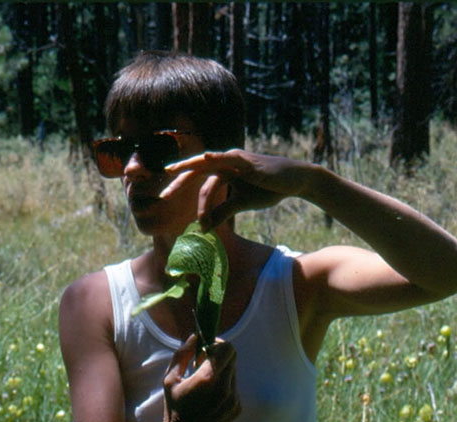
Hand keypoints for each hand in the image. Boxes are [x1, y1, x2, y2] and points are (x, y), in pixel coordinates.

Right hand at [162, 334, 239, 421]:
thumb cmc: (173, 407)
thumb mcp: (170, 379)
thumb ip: (183, 354)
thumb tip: (195, 335)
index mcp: (208, 379)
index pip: (226, 348)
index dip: (216, 343)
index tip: (204, 348)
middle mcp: (225, 389)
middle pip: (232, 357)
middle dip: (219, 355)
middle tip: (203, 362)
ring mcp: (233, 400)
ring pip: (233, 371)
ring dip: (221, 370)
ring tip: (204, 383)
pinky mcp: (237, 408)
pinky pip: (234, 387)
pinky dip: (224, 385)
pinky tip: (209, 398)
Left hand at [163, 150, 311, 229]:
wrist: (293, 181)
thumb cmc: (268, 189)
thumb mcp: (241, 204)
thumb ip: (223, 212)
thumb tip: (206, 227)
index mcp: (222, 170)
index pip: (197, 180)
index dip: (182, 191)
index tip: (167, 203)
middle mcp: (224, 161)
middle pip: (195, 171)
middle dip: (178, 183)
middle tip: (163, 197)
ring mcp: (234, 158)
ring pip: (205, 167)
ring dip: (189, 180)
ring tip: (173, 190)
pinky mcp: (246, 160)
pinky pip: (227, 159)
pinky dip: (215, 159)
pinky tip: (204, 158)